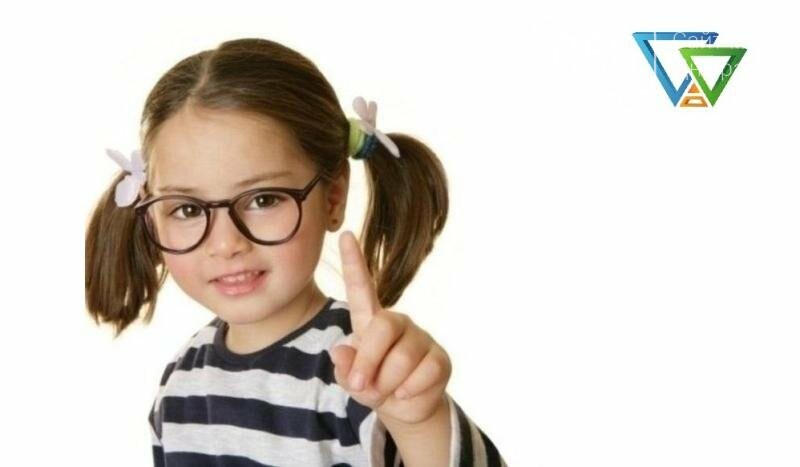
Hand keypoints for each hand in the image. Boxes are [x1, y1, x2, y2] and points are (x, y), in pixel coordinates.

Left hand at [329, 231, 451, 425]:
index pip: (361, 288)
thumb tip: (340, 350)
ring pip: (402, 357)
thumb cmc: (373, 385)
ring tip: (387, 391)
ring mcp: (421, 338)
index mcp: (370, 322)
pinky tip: (407, 392)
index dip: (353, 262)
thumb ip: (344, 367)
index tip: (345, 235)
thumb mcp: (351, 381)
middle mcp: (397, 323)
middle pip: (383, 327)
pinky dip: (409, 391)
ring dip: (388, 383)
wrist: (404, 409)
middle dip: (368, 361)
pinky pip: (424, 373)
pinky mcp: (440, 358)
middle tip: (360, 384)